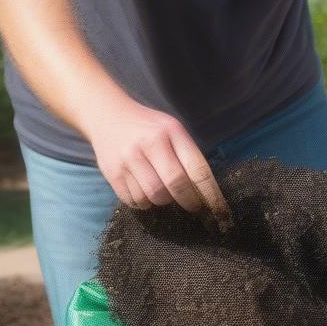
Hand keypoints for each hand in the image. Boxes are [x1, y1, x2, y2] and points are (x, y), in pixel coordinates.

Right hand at [84, 89, 231, 224]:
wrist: (107, 114)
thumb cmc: (148, 128)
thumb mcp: (171, 130)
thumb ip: (187, 157)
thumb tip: (205, 195)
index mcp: (170, 131)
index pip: (197, 169)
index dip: (211, 194)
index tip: (219, 210)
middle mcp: (149, 143)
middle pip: (175, 186)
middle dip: (188, 201)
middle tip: (192, 206)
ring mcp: (128, 159)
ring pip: (154, 197)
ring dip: (162, 201)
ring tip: (161, 189)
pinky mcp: (113, 173)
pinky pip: (135, 201)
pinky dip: (144, 202)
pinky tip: (143, 189)